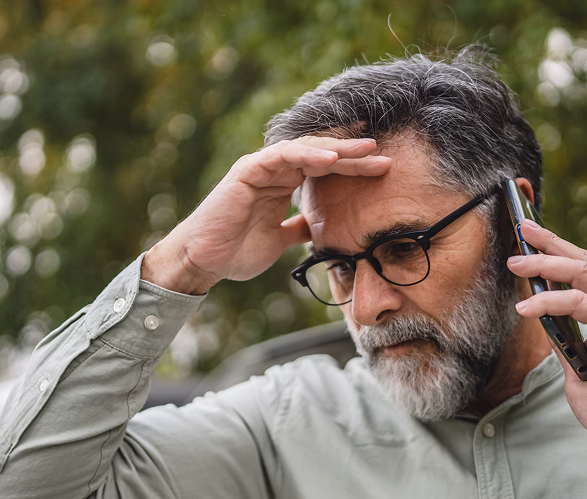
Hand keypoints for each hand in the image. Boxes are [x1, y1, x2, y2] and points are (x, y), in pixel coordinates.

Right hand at [142, 137, 390, 293]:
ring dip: (337, 149)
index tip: (382, 168)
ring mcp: (261, 167)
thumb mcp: (278, 241)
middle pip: (321, 154)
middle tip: (383, 153)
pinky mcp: (248, 170)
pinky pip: (282, 156)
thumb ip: (296, 229)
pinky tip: (330, 158)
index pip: (324, 168)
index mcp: (283, 184)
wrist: (204, 261)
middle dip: (352, 154)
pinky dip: (307, 154)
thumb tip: (316, 228)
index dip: (352, 166)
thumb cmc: (235, 251)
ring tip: (365, 150)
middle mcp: (274, 170)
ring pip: (305, 149)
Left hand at [506, 219, 586, 466]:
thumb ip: (562, 340)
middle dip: (550, 242)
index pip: (580, 271)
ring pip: (582, 273)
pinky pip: (581, 304)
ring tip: (516, 262)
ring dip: (546, 263)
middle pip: (582, 261)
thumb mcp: (573, 365)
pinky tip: (527, 307)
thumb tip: (538, 317)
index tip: (527, 238)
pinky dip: (551, 301)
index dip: (555, 251)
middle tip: (521, 227)